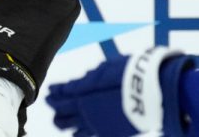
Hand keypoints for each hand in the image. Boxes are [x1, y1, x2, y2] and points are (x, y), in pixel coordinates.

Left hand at [45, 47, 192, 136]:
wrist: (149, 93)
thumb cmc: (131, 74)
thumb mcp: (108, 69)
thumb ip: (93, 77)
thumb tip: (83, 81)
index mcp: (83, 88)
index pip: (63, 91)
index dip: (56, 91)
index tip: (50, 90)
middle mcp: (84, 106)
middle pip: (62, 108)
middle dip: (54, 105)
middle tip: (49, 102)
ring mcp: (93, 120)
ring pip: (70, 124)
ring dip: (61, 120)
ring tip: (57, 120)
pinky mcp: (105, 131)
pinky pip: (85, 133)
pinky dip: (77, 132)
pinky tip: (74, 133)